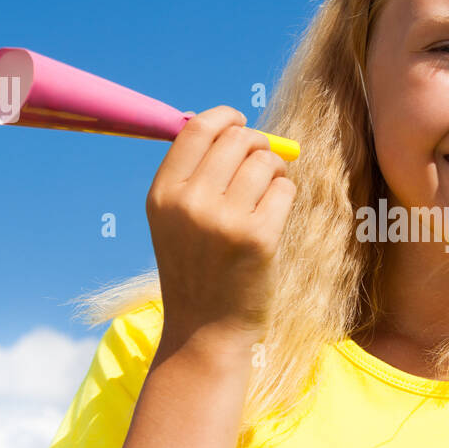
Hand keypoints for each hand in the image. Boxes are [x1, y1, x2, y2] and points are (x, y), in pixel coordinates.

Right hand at [146, 106, 296, 348]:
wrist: (206, 331)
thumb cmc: (196, 268)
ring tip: (269, 192)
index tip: (240, 121)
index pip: (197, 128)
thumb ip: (189, 172)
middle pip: (237, 138)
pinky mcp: (258, 237)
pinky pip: (284, 190)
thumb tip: (211, 119)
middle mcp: (189, 203)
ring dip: (275, 170)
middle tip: (263, 162)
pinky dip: (285, 195)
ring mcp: (224, 220)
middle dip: (258, 143)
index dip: (226, 117)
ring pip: (266, 161)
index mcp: (163, 194)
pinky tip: (275, 214)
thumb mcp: (174, 220)